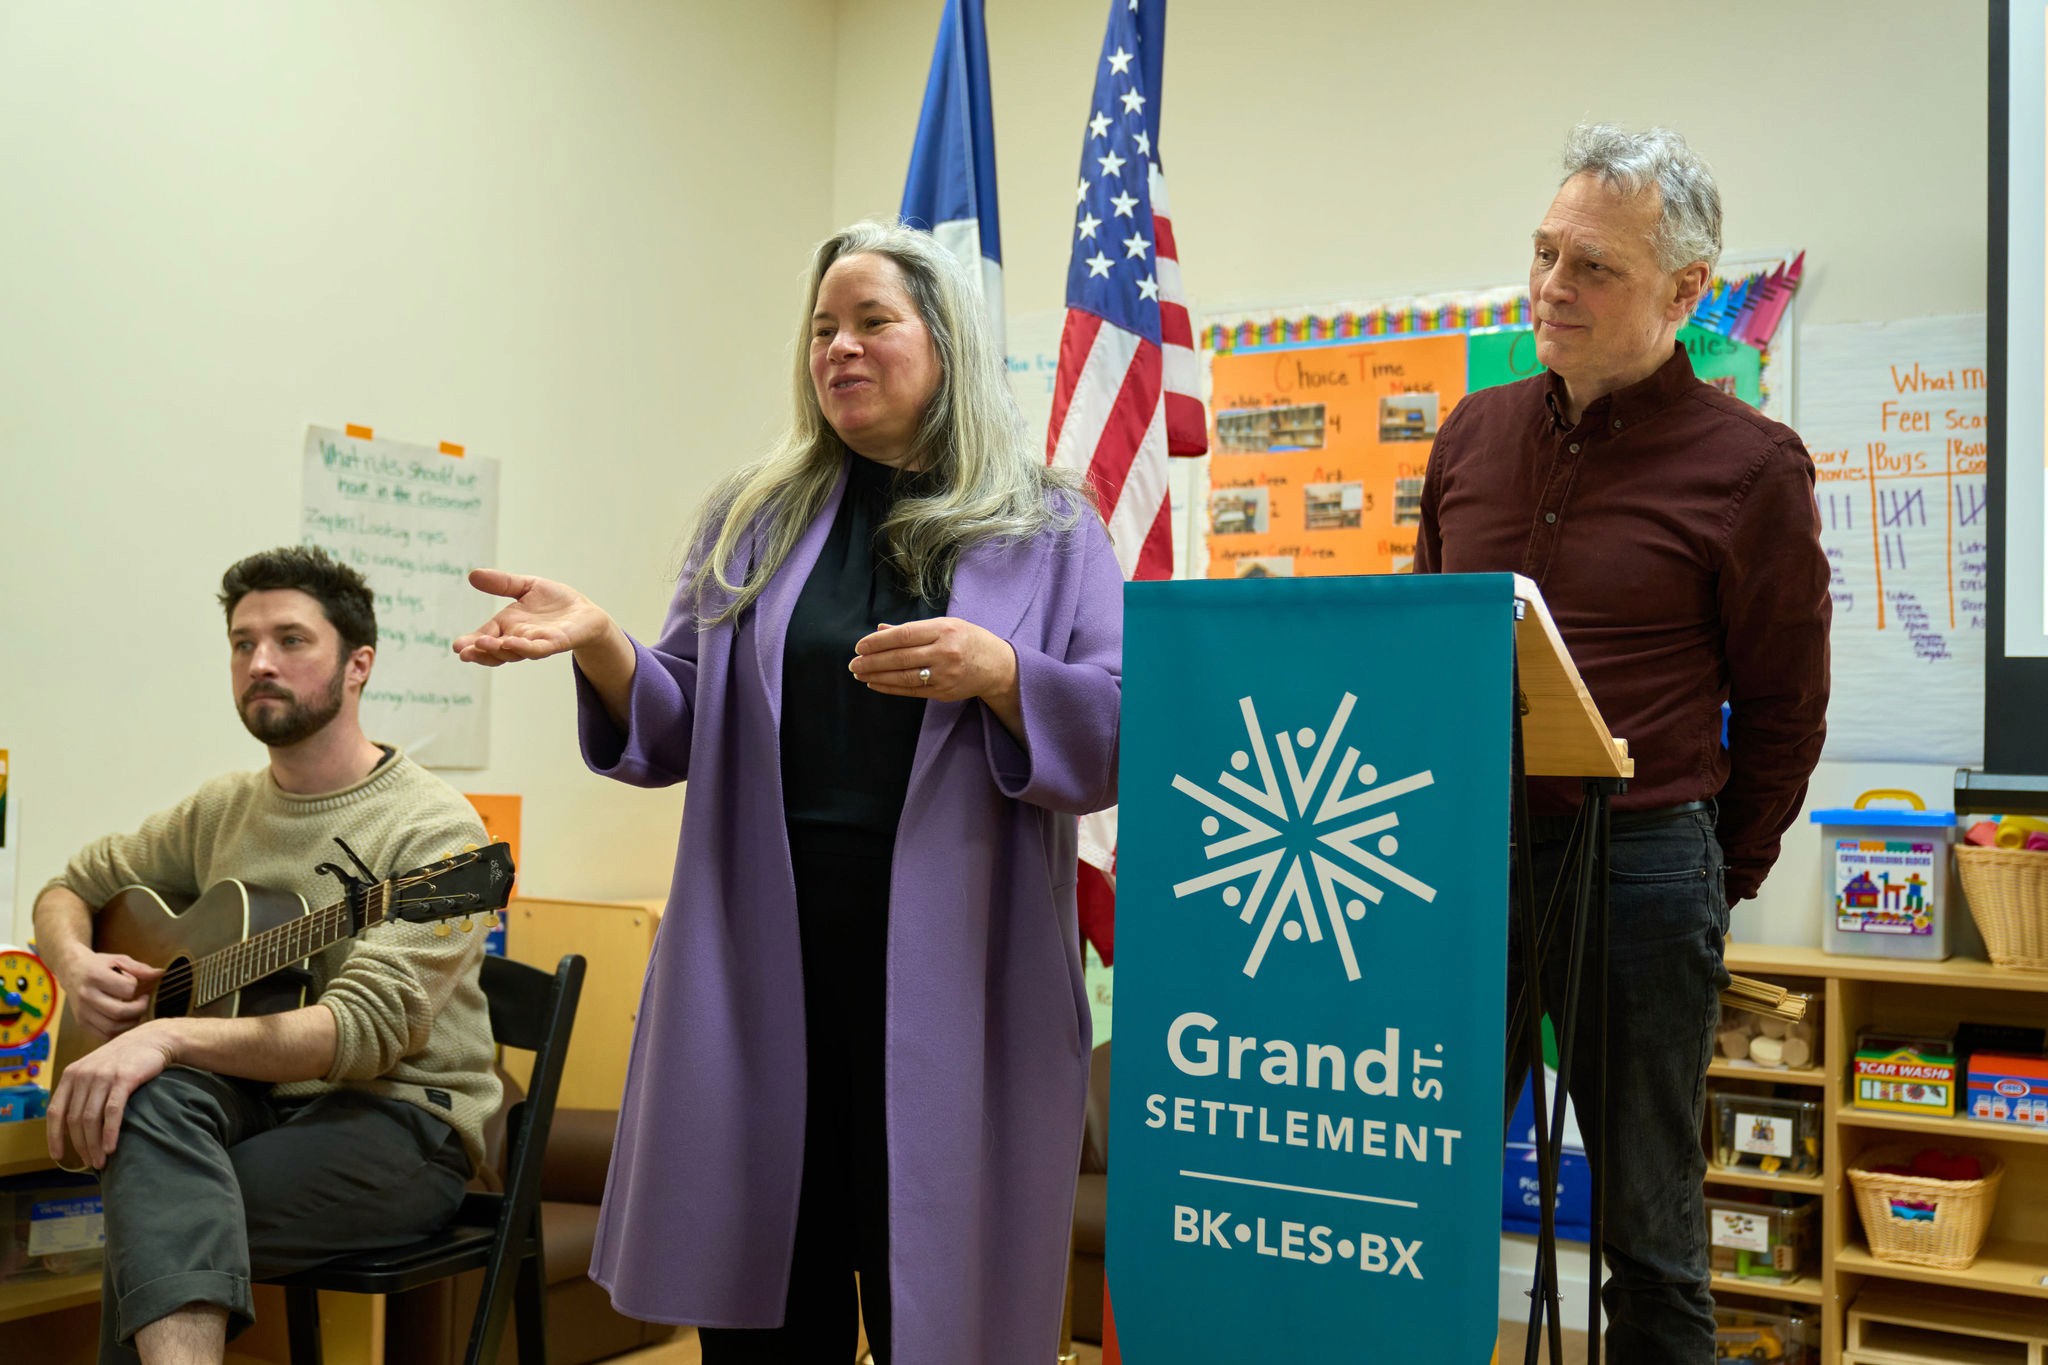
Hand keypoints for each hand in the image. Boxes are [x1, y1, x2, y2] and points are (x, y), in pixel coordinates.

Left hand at [46, 1020, 176, 1168]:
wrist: (154, 1038)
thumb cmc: (126, 1058)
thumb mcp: (96, 1068)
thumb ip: (82, 1089)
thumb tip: (73, 1123)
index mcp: (72, 1074)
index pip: (55, 1111)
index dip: (54, 1137)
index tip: (58, 1156)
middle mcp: (83, 1075)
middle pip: (74, 1119)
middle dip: (80, 1146)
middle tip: (90, 1161)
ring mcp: (103, 1076)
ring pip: (91, 1119)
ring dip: (94, 1145)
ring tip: (100, 1161)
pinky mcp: (124, 1079)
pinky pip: (112, 1112)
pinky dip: (110, 1133)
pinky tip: (111, 1148)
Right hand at [52, 950, 161, 1039]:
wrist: (71, 970)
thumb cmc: (98, 965)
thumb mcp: (118, 960)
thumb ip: (140, 968)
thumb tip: (161, 973)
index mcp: (95, 976)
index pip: (126, 989)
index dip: (136, 987)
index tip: (136, 984)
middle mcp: (87, 995)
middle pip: (119, 1012)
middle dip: (139, 1009)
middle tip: (143, 1002)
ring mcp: (83, 1011)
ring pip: (112, 1028)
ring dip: (131, 1023)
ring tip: (135, 1012)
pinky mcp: (82, 1023)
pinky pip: (104, 1036)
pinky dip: (119, 1032)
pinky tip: (125, 1021)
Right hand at [453, 569, 618, 666]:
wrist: (585, 613)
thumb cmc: (554, 602)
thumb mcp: (525, 587)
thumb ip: (502, 583)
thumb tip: (472, 574)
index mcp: (507, 626)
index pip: (484, 637)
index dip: (471, 643)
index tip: (457, 646)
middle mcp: (518, 638)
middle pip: (494, 651)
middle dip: (479, 652)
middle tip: (463, 652)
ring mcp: (535, 643)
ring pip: (513, 652)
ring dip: (497, 650)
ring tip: (483, 644)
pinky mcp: (555, 643)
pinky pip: (537, 649)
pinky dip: (525, 647)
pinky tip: (513, 643)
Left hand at [850, 618, 1017, 703]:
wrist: (998, 667)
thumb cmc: (969, 640)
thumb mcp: (946, 625)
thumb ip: (913, 629)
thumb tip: (880, 629)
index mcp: (944, 630)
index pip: (904, 635)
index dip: (878, 642)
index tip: (860, 646)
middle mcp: (945, 652)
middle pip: (900, 657)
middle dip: (872, 661)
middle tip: (853, 663)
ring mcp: (944, 675)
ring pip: (903, 676)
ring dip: (877, 676)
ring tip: (859, 673)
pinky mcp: (943, 692)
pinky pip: (911, 690)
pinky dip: (890, 687)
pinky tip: (875, 683)